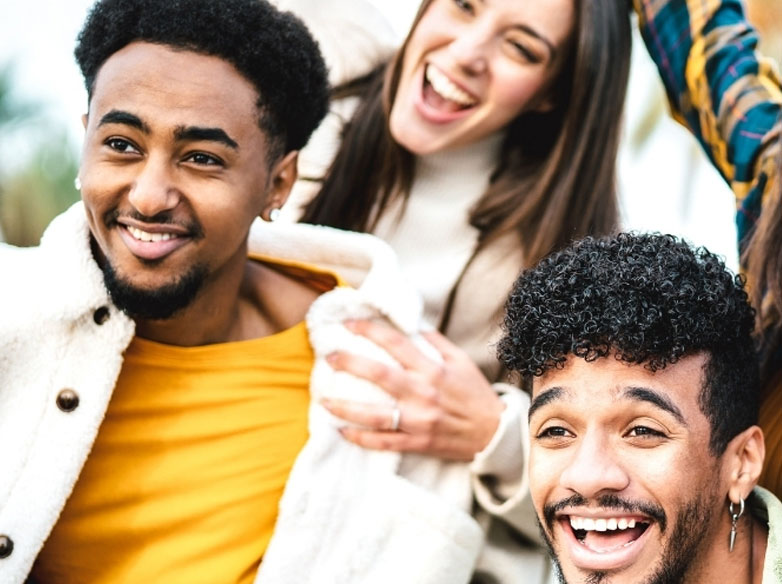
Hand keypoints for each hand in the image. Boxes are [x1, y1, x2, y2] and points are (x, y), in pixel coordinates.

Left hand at [321, 319, 503, 460]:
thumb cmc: (476, 394)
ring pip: (375, 414)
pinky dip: (361, 438)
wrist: (494, 434)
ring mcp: (419, 421)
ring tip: (323, 399)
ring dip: (346, 407)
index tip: (349, 324)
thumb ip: (435, 342)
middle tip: (329, 356)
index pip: (396, 344)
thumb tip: (412, 324)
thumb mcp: (461, 361)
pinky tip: (342, 431)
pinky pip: (384, 442)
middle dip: (350, 363)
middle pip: (380, 376)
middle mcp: (423, 394)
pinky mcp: (418, 443)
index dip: (371, 331)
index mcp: (433, 370)